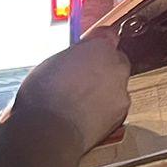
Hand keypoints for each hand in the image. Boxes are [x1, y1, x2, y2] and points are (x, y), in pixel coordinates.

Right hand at [13, 34, 129, 153]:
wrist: (50, 131)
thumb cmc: (44, 94)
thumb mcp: (52, 62)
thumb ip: (74, 55)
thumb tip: (78, 56)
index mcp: (100, 48)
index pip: (108, 35)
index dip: (98, 42)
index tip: (89, 47)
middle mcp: (116, 67)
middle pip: (115, 61)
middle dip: (103, 67)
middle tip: (81, 76)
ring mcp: (121, 92)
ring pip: (116, 85)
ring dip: (103, 89)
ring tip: (79, 100)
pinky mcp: (121, 116)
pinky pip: (114, 106)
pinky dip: (104, 108)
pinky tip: (84, 114)